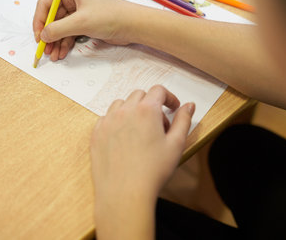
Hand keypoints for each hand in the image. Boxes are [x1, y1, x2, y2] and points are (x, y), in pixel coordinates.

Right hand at [33, 0, 132, 60]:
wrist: (132, 25)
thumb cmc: (110, 16)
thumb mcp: (80, 22)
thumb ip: (58, 29)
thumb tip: (43, 35)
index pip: (46, 3)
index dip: (40, 21)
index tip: (38, 37)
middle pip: (53, 17)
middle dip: (49, 35)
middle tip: (45, 50)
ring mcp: (80, 10)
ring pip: (61, 27)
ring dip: (56, 41)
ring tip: (54, 55)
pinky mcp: (86, 21)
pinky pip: (70, 32)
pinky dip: (65, 42)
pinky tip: (62, 53)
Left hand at [91, 85, 195, 204]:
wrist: (124, 194)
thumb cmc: (152, 171)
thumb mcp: (176, 144)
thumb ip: (183, 120)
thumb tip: (189, 106)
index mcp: (146, 110)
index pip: (158, 90)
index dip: (169, 97)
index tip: (173, 108)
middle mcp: (124, 111)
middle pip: (140, 95)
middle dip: (152, 105)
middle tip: (159, 126)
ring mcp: (108, 122)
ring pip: (121, 104)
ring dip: (132, 111)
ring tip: (141, 131)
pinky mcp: (96, 134)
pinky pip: (106, 118)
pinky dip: (117, 122)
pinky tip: (125, 139)